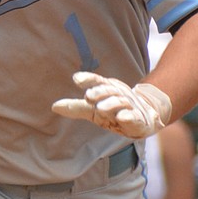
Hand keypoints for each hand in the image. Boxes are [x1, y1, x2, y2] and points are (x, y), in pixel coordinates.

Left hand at [52, 72, 171, 138]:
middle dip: (99, 92)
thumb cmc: (114, 111)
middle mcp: (118, 95)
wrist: (143, 118)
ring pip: (120, 102)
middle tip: (88, 96)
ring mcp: (130, 106)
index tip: (76, 79)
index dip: (88, 79)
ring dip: (111, 104)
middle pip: (108, 91)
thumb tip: (53, 107)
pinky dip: (128, 116)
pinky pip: (133, 116)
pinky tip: (122, 116)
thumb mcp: (94, 110)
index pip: (97, 81)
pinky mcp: (138, 119)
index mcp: (107, 90)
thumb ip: (76, 107)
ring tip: (100, 108)